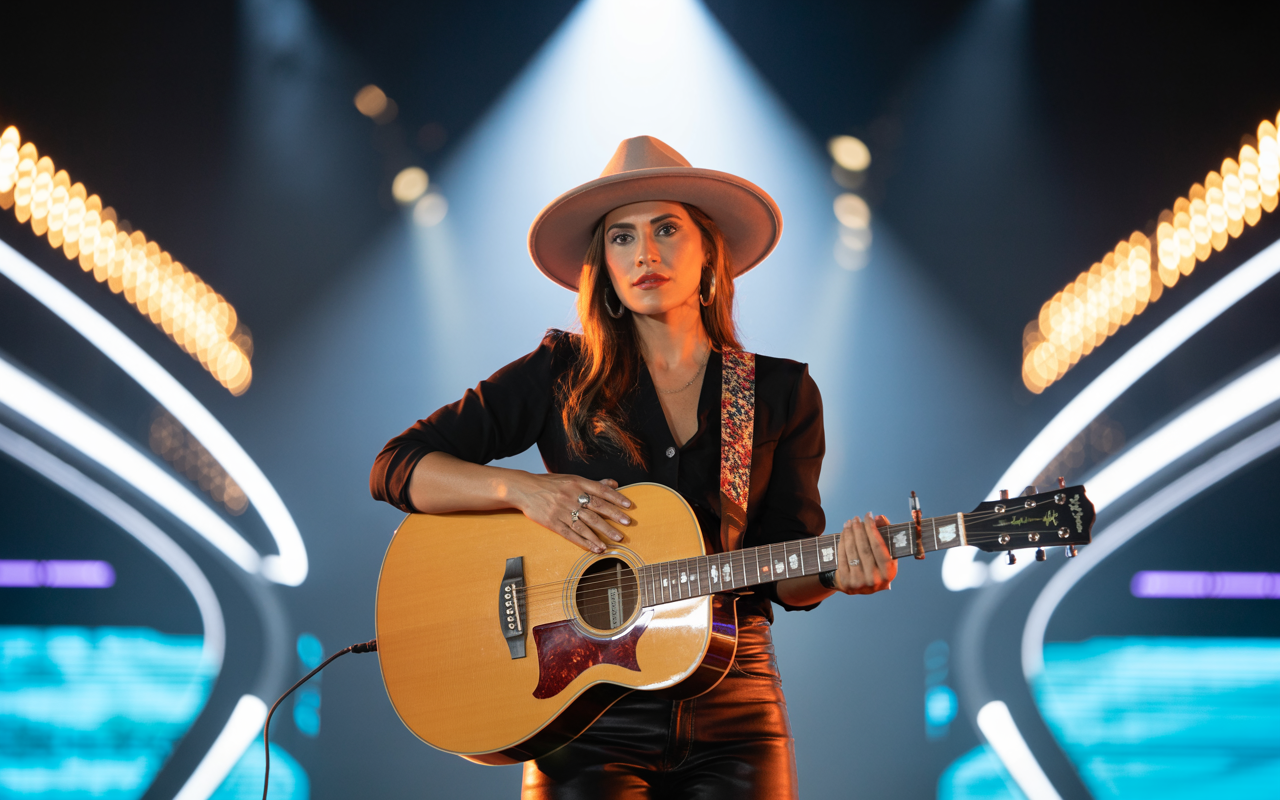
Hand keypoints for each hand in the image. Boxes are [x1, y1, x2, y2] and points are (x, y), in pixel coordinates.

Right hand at [510, 474, 632, 553]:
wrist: (524, 489)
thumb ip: (593, 483)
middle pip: (596, 508)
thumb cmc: (549, 484)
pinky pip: (572, 534)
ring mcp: (562, 510)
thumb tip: (614, 483)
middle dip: (613, 517)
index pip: (601, 490)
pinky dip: (585, 542)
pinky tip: (596, 548)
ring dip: (602, 533)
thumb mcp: (571, 479)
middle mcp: (571, 496)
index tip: (628, 506)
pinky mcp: (553, 523)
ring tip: (615, 540)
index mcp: (577, 483)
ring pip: (586, 523)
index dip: (616, 498)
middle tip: (626, 524)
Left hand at [834, 513, 896, 593]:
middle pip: (864, 548)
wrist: (860, 585)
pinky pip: (843, 557)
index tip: (868, 516)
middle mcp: (875, 580)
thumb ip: (884, 534)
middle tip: (856, 518)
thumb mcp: (885, 553)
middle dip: (859, 530)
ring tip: (849, 523)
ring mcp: (859, 582)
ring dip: (849, 534)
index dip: (872, 529)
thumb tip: (879, 517)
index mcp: (889, 573)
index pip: (878, 546)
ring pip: (852, 551)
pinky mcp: (846, 581)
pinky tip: (844, 533)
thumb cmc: (875, 565)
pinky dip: (842, 542)